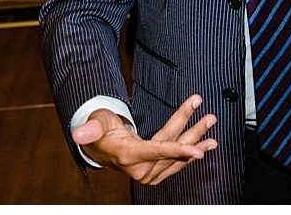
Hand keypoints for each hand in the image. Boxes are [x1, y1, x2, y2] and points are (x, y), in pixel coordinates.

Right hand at [73, 100, 218, 185]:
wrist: (101, 148)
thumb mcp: (95, 125)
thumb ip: (91, 129)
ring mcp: (149, 173)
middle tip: (210, 116)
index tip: (198, 150)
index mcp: (129, 156)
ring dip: (197, 138)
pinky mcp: (155, 172)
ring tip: (211, 124)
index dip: (179, 150)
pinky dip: (192, 152)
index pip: (158, 151)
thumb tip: (79, 133)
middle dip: (192, 131)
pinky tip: (206, 143)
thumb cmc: (100, 132)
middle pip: (172, 148)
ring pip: (178, 154)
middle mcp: (141, 168)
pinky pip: (177, 162)